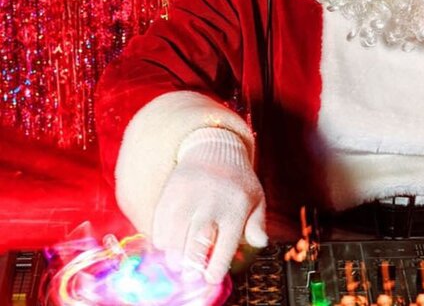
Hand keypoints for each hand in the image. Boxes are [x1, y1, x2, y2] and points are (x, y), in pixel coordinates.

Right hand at [151, 127, 267, 282]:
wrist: (214, 148)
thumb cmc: (237, 180)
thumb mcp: (256, 198)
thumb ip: (257, 223)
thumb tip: (260, 242)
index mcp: (236, 207)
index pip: (226, 244)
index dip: (217, 267)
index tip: (212, 278)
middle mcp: (212, 203)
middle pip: (197, 243)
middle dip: (193, 265)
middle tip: (191, 277)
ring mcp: (189, 198)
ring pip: (176, 236)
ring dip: (175, 255)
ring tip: (179, 264)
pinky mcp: (170, 194)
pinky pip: (160, 223)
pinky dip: (161, 238)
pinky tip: (168, 244)